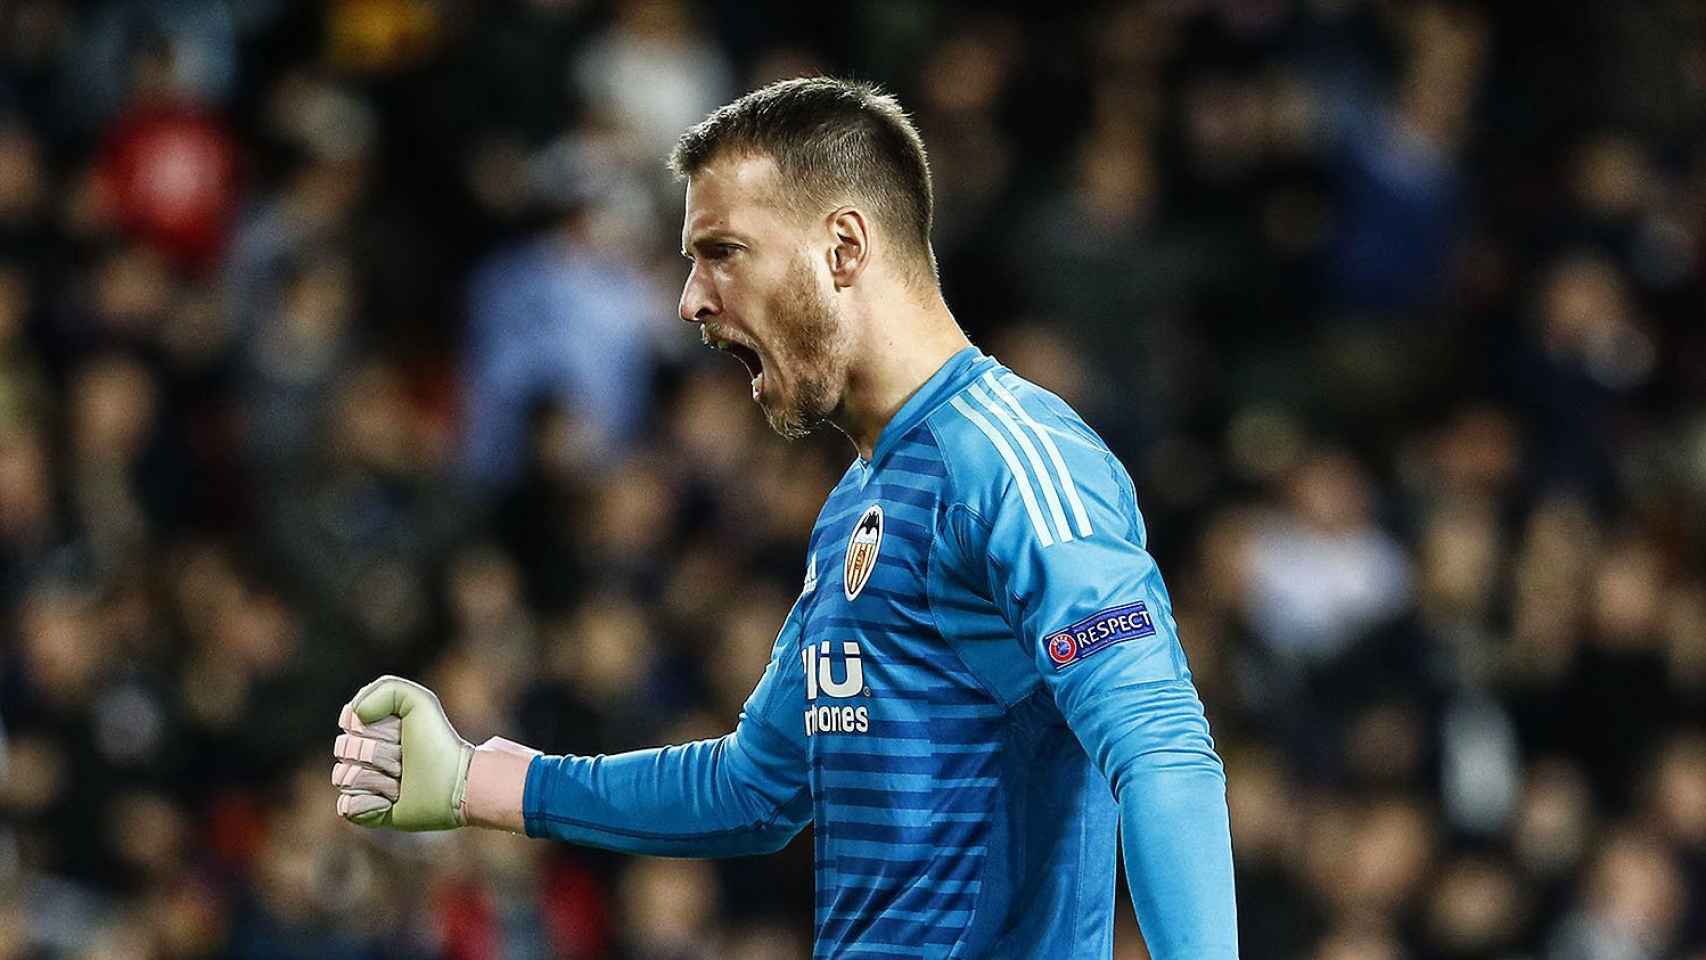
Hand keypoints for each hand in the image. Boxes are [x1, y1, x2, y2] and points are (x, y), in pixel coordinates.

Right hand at [332, 675, 473, 830]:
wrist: (455, 782)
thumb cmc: (438, 741)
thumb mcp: (419, 701)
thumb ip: (384, 689)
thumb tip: (355, 713)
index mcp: (370, 728)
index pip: (348, 723)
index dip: (374, 728)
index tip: (401, 733)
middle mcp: (363, 755)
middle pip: (345, 750)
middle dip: (380, 754)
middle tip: (406, 760)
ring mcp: (362, 784)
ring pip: (345, 778)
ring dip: (379, 780)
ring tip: (402, 782)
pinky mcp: (366, 812)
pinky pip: (346, 807)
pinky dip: (369, 805)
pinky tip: (390, 802)